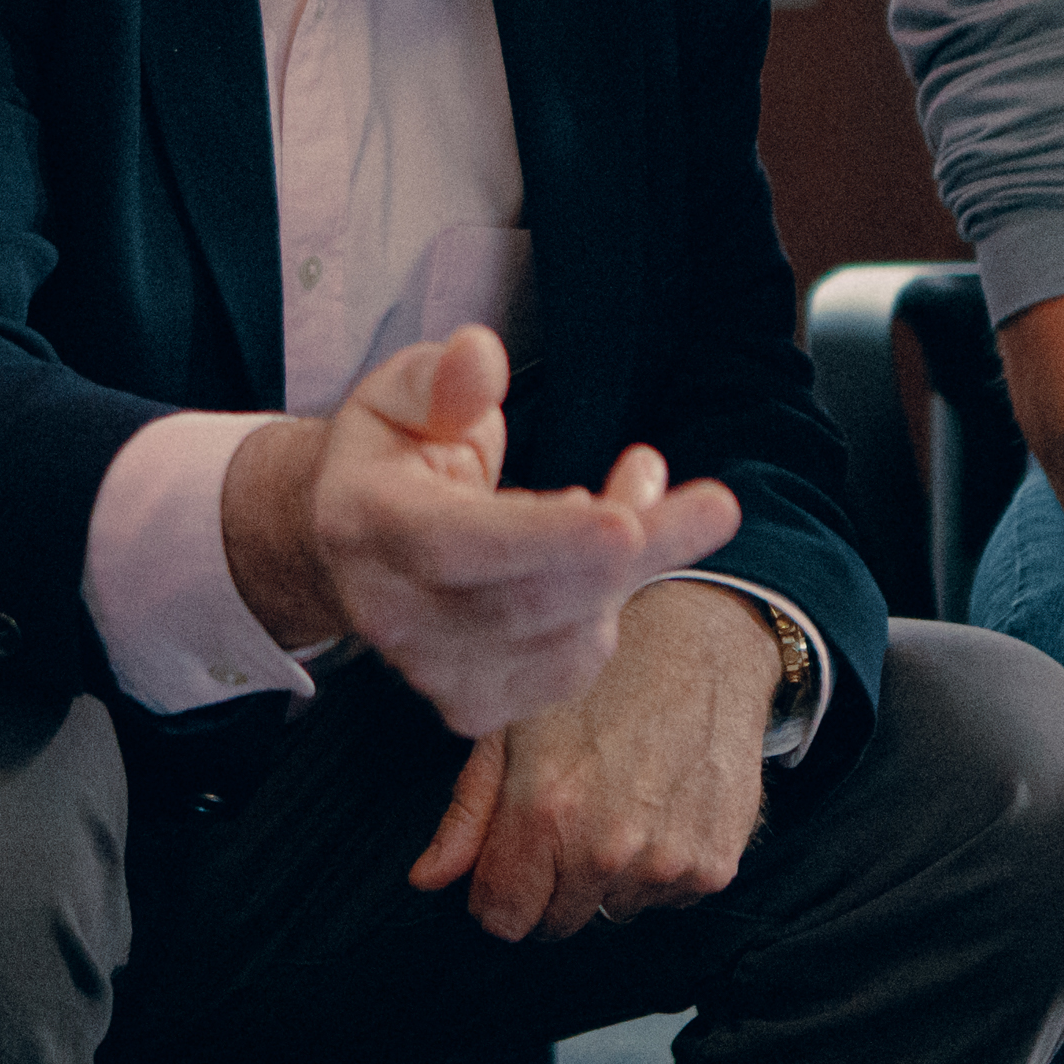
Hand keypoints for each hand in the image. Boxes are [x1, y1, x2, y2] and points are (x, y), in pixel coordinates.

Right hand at [237, 325, 743, 740]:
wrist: (349, 548)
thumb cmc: (391, 455)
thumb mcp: (398, 392)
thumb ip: (441, 378)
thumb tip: (481, 358)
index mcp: (364, 524)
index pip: (454, 545)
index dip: (543, 539)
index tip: (625, 522)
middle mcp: (390, 612)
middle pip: (528, 603)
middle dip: (634, 555)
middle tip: (714, 505)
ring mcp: (430, 670)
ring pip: (563, 644)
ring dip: (631, 570)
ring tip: (643, 485)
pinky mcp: (472, 705)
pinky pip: (571, 669)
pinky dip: (613, 608)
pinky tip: (618, 547)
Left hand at [408, 581, 769, 944]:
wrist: (701, 642)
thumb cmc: (601, 674)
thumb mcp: (512, 724)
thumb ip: (468, 811)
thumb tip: (428, 879)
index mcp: (544, 812)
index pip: (503, 918)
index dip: (498, 893)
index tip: (510, 864)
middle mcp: (606, 848)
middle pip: (559, 922)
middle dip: (552, 884)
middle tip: (571, 818)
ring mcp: (666, 861)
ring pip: (616, 909)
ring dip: (612, 875)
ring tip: (621, 801)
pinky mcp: (715, 864)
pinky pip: (671, 898)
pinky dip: (663, 866)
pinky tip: (662, 805)